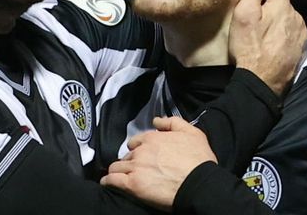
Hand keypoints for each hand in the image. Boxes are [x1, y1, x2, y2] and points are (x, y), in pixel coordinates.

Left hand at [100, 117, 215, 211]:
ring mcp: (135, 167)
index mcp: (152, 138)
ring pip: (116, 166)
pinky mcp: (132, 185)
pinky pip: (112, 180)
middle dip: (129, 161)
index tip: (141, 156)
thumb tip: (155, 121)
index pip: (136, 142)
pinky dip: (108, 181)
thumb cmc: (199, 159)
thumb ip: (172, 122)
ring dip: (117, 170)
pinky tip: (107, 183)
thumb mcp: (192, 133)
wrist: (199, 183)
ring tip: (118, 176)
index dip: (138, 149)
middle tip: (134, 169)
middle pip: (127, 155)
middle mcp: (141, 151)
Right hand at [229, 0, 306, 95]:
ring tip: (262, 37)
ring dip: (279, 25)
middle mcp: (298, 17)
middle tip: (255, 22)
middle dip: (273, 9)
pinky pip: (293, 37)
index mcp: (284, 5)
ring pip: (289, 21)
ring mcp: (302, 35)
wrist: (261, 83)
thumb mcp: (244, 14)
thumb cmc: (249, 47)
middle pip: (284, 5)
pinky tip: (271, 48)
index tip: (255, 2)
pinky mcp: (302, 50)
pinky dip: (283, 39)